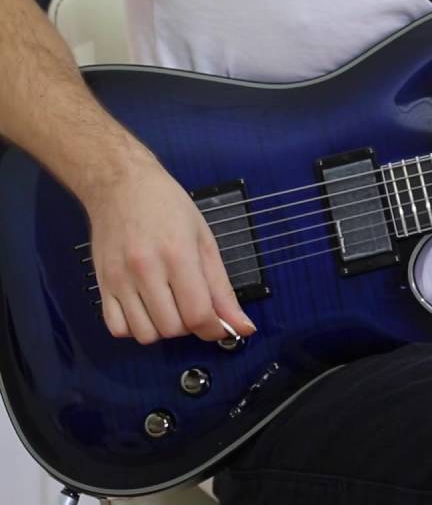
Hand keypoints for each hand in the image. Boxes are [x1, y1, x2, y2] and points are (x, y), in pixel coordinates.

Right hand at [84, 151, 254, 344]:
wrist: (121, 185)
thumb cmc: (168, 207)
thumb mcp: (205, 241)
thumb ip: (222, 288)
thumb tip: (242, 326)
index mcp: (178, 255)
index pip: (197, 314)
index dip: (214, 329)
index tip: (221, 326)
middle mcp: (145, 270)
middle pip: (172, 328)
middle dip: (190, 325)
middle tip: (193, 305)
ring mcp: (119, 279)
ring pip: (145, 334)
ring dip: (163, 328)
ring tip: (170, 306)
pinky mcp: (101, 283)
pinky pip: (117, 328)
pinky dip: (135, 327)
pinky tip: (146, 309)